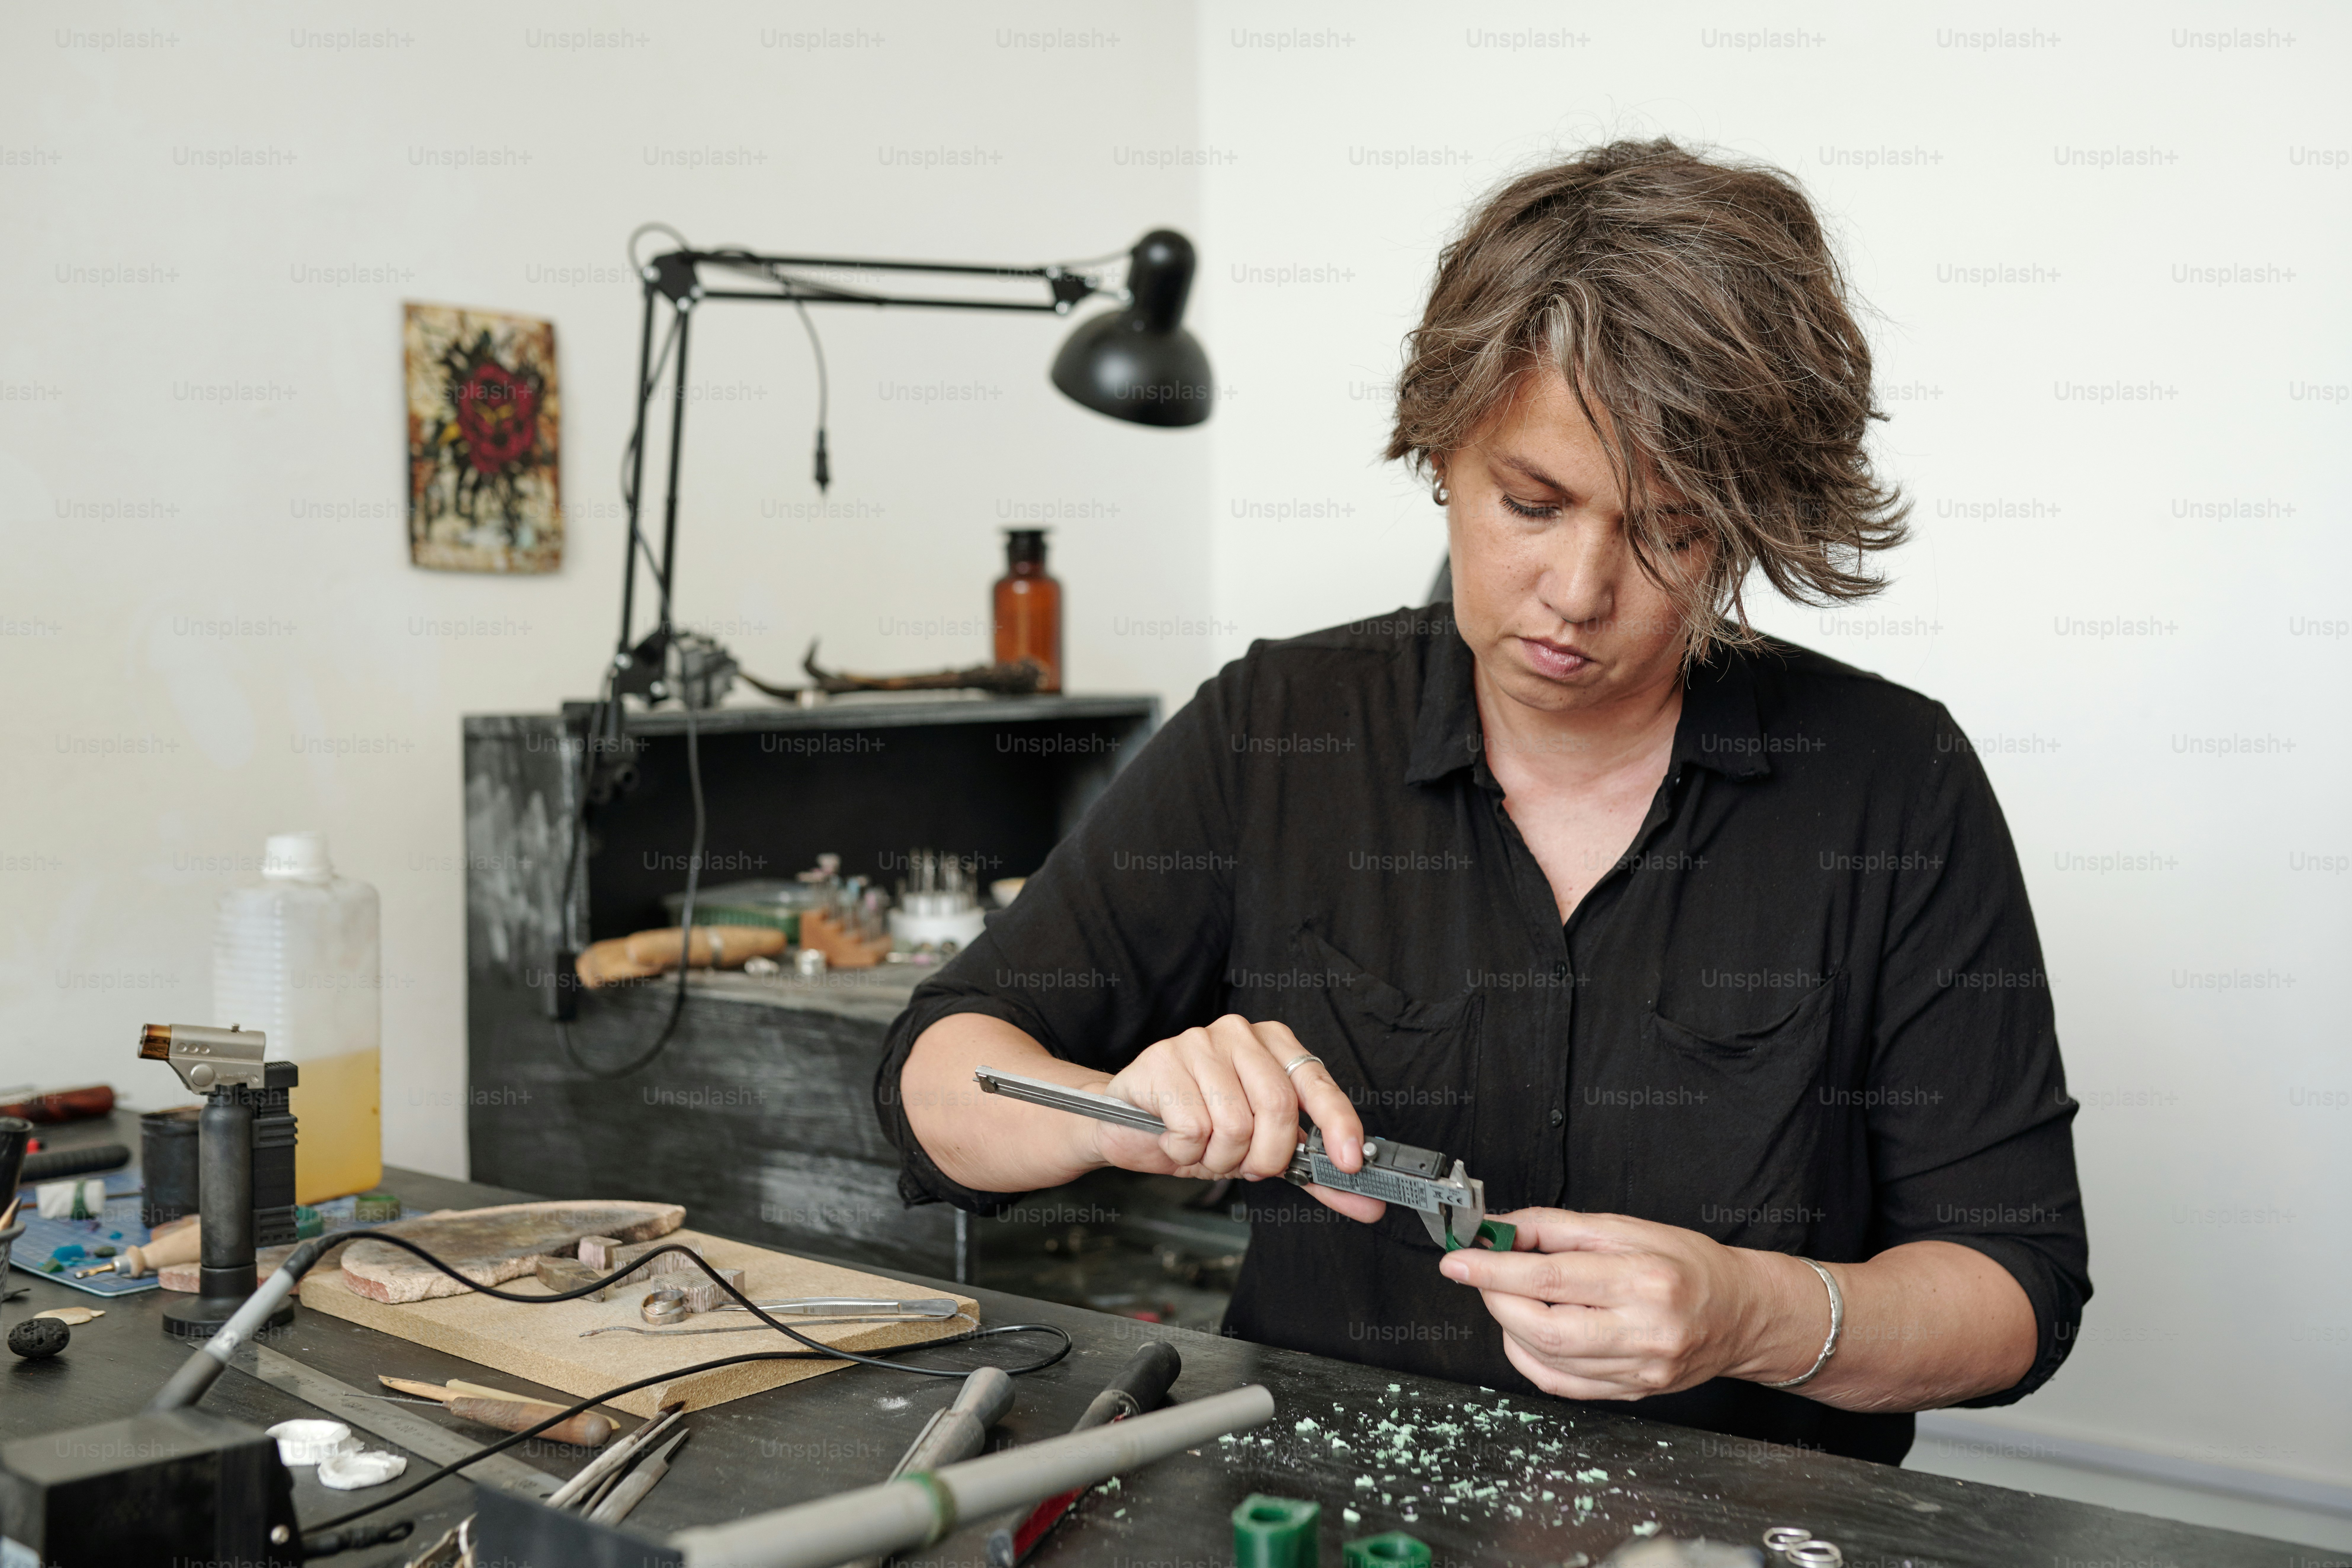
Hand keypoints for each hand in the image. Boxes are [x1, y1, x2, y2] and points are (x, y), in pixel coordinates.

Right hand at [1089, 1015, 1383, 1223]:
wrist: (1124, 1123)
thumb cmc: (1198, 1128)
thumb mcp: (1261, 1150)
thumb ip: (1312, 1172)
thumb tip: (1367, 1202)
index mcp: (1274, 1044)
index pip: (1317, 1083)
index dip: (1339, 1124)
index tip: (1349, 1163)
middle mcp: (1240, 1034)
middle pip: (1277, 1109)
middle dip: (1264, 1157)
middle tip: (1244, 1163)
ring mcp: (1198, 1042)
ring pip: (1234, 1125)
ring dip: (1219, 1158)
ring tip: (1202, 1148)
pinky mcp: (1161, 1061)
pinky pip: (1194, 1129)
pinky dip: (1186, 1152)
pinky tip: (1174, 1139)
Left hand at [1437, 1208, 1802, 1399]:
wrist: (1741, 1313)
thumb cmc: (1688, 1263)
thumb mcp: (1625, 1228)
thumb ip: (1556, 1227)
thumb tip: (1500, 1227)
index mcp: (1643, 1281)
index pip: (1550, 1277)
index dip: (1494, 1269)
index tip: (1457, 1260)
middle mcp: (1642, 1332)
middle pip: (1542, 1326)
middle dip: (1495, 1298)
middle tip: (1481, 1274)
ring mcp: (1637, 1371)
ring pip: (1545, 1358)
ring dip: (1509, 1324)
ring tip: (1509, 1294)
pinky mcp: (1631, 1393)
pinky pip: (1560, 1384)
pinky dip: (1529, 1356)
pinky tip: (1528, 1330)